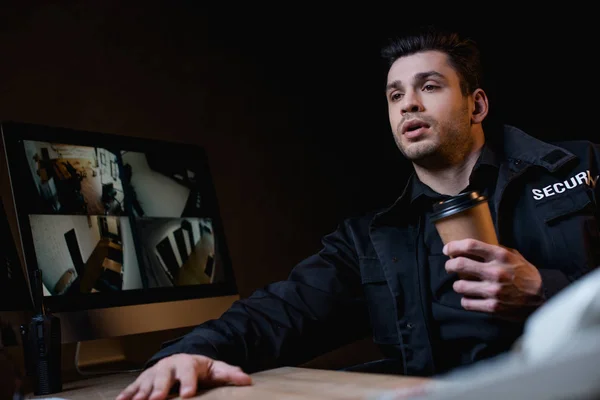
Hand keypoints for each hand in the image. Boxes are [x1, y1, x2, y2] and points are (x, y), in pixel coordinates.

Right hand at [116, 354, 251, 399]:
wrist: (181, 361)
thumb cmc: (200, 369)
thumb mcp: (216, 369)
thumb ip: (230, 374)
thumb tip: (247, 380)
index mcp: (187, 363)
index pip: (188, 372)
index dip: (187, 382)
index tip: (188, 393)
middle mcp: (168, 367)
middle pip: (163, 377)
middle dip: (159, 389)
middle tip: (156, 399)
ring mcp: (153, 374)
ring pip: (145, 384)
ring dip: (140, 394)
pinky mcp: (141, 382)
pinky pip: (131, 390)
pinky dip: (125, 396)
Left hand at [443, 239, 544, 319]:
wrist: (543, 297)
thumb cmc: (525, 274)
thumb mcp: (513, 256)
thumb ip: (494, 250)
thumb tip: (471, 247)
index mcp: (500, 256)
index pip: (470, 245)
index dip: (454, 246)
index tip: (447, 249)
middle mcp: (495, 272)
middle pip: (459, 265)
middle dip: (450, 265)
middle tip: (450, 266)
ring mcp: (493, 291)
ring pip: (459, 286)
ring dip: (458, 284)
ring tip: (462, 284)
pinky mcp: (493, 307)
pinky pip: (467, 303)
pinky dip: (466, 300)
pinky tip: (470, 297)